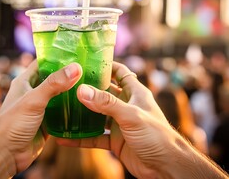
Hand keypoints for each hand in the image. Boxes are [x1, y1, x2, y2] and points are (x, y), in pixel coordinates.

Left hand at [0, 60, 82, 178]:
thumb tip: (75, 68)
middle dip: (70, 76)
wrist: (4, 155)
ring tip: (92, 87)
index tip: (77, 53)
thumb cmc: (11, 124)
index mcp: (25, 82)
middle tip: (90, 70)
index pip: (43, 63)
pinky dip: (72, 112)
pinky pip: (62, 114)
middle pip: (54, 80)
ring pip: (60, 97)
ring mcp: (40, 109)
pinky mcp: (47, 124)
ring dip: (72, 94)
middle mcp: (33, 93)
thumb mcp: (33, 100)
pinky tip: (86, 108)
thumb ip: (54, 84)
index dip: (58, 57)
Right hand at [56, 61, 228, 178]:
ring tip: (62, 109)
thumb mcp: (131, 115)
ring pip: (96, 116)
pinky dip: (81, 138)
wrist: (166, 167)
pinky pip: (94, 138)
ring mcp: (119, 124)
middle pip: (104, 93)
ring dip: (82, 114)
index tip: (88, 61)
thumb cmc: (157, 136)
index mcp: (135, 93)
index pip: (121, 73)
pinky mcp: (115, 141)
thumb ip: (107, 103)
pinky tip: (65, 138)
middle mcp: (126, 106)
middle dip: (88, 89)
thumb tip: (82, 90)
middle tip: (68, 84)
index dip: (107, 65)